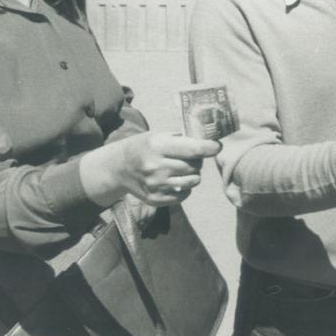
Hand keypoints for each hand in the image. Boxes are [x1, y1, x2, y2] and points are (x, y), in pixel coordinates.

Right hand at [80, 132, 221, 206]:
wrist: (118, 168)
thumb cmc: (144, 147)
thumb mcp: (158, 135)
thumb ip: (183, 139)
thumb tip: (210, 143)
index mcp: (158, 146)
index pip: (193, 149)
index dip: (209, 148)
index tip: (217, 146)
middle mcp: (156, 167)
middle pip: (195, 166)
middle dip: (197, 161)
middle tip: (188, 157)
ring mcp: (155, 185)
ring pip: (193, 181)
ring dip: (193, 175)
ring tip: (182, 169)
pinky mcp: (155, 199)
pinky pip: (184, 195)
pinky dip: (185, 188)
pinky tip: (174, 180)